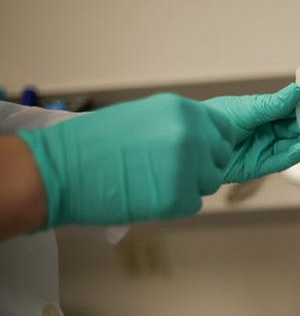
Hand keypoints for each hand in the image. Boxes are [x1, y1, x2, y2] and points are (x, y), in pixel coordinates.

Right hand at [17, 93, 234, 226]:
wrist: (61, 169)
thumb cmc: (93, 143)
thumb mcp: (143, 116)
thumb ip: (176, 125)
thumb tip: (202, 138)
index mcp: (182, 110)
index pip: (222, 130)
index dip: (211, 143)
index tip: (197, 151)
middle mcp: (191, 135)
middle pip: (219, 158)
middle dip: (201, 166)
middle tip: (168, 170)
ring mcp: (187, 168)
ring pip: (208, 182)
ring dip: (188, 186)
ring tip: (153, 180)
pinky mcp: (179, 198)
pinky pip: (192, 204)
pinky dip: (174, 204)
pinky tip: (147, 195)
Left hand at [205, 83, 299, 182]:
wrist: (194, 145)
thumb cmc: (214, 120)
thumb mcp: (246, 109)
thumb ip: (272, 104)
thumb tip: (296, 91)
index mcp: (263, 111)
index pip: (290, 108)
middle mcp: (266, 129)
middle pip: (294, 127)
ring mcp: (264, 148)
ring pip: (291, 144)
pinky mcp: (260, 167)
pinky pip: (280, 161)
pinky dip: (293, 155)